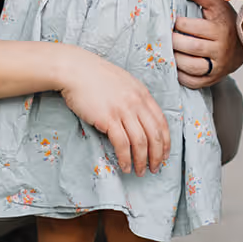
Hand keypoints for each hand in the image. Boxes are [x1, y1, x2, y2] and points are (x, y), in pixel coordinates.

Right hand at [58, 48, 170, 175]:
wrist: (76, 70)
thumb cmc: (97, 76)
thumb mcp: (125, 83)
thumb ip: (136, 99)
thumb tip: (141, 119)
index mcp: (143, 94)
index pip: (162, 122)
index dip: (166, 142)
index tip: (164, 155)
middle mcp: (136, 102)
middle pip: (155, 135)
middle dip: (157, 155)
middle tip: (155, 168)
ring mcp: (123, 110)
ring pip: (140, 142)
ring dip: (142, 160)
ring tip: (140, 171)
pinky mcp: (108, 118)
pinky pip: (122, 143)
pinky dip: (125, 158)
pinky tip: (125, 166)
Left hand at [173, 0, 242, 88]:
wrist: (241, 46)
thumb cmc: (225, 22)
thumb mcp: (217, 4)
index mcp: (220, 30)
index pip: (194, 28)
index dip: (179, 23)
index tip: (173, 20)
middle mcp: (220, 50)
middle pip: (191, 47)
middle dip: (174, 41)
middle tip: (166, 36)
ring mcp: (217, 67)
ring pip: (191, 67)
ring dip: (175, 59)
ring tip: (168, 50)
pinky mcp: (211, 79)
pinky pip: (193, 82)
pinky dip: (180, 75)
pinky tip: (175, 65)